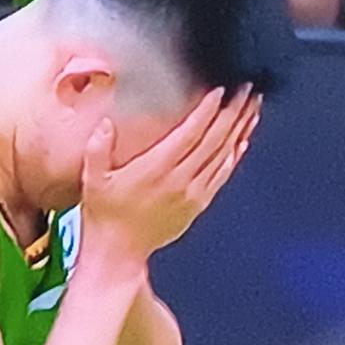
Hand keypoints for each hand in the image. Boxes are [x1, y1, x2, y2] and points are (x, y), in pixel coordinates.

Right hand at [80, 86, 260, 270]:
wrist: (118, 253)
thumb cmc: (104, 215)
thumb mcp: (92, 179)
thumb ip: (98, 148)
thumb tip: (105, 123)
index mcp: (156, 169)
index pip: (190, 133)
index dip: (207, 110)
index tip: (220, 90)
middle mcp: (179, 180)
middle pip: (214, 140)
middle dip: (232, 112)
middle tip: (246, 90)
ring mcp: (192, 194)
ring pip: (224, 156)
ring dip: (240, 130)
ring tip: (252, 108)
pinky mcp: (197, 205)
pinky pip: (222, 177)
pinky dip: (235, 157)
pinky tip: (243, 141)